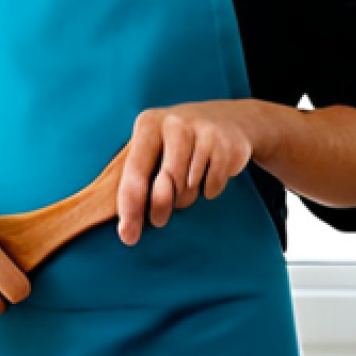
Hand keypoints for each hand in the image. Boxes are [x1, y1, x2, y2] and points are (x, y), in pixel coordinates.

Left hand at [117, 100, 265, 245]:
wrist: (229, 119)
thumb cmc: (178, 145)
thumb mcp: (155, 150)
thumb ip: (140, 180)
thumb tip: (127, 228)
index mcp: (148, 124)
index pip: (134, 172)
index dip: (130, 207)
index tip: (128, 236)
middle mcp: (174, 123)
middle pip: (165, 182)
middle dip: (159, 208)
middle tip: (158, 221)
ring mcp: (203, 130)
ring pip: (189, 187)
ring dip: (186, 197)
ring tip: (188, 184)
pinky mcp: (226, 144)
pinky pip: (212, 186)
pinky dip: (209, 190)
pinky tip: (209, 174)